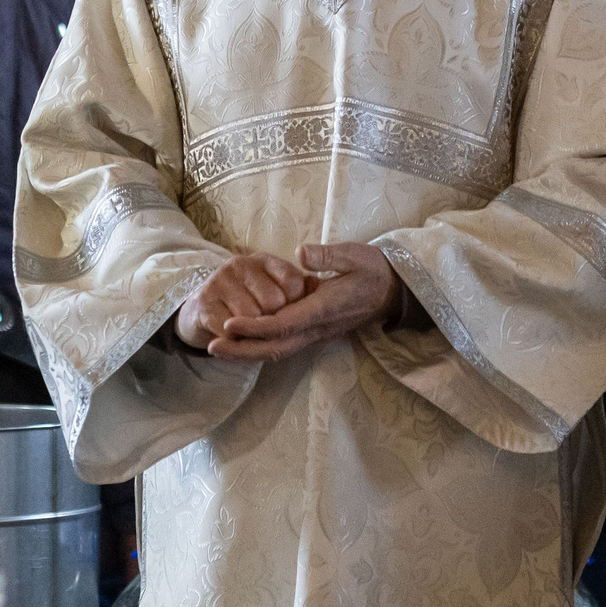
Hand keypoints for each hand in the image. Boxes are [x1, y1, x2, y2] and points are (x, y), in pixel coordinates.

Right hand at [175, 252, 315, 350]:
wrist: (200, 309)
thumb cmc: (246, 300)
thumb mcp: (273, 287)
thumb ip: (298, 287)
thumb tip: (317, 287)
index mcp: (264, 260)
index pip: (293, 282)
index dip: (296, 304)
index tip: (289, 312)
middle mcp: (241, 265)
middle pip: (273, 303)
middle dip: (273, 321)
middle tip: (265, 325)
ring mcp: (220, 281)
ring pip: (252, 318)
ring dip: (253, 333)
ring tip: (248, 330)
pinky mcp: (204, 302)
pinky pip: (230, 330)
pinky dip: (235, 341)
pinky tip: (233, 335)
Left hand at [206, 243, 401, 361]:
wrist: (393, 291)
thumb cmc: (373, 270)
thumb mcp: (356, 254)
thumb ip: (328, 255)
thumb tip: (300, 253)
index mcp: (324, 308)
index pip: (285, 323)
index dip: (256, 326)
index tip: (230, 323)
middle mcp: (317, 327)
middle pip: (276, 347)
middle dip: (243, 350)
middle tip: (212, 347)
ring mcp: (315, 333)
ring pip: (277, 350)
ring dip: (247, 353)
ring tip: (218, 349)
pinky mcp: (313, 331)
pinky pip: (283, 345)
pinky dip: (259, 347)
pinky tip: (240, 343)